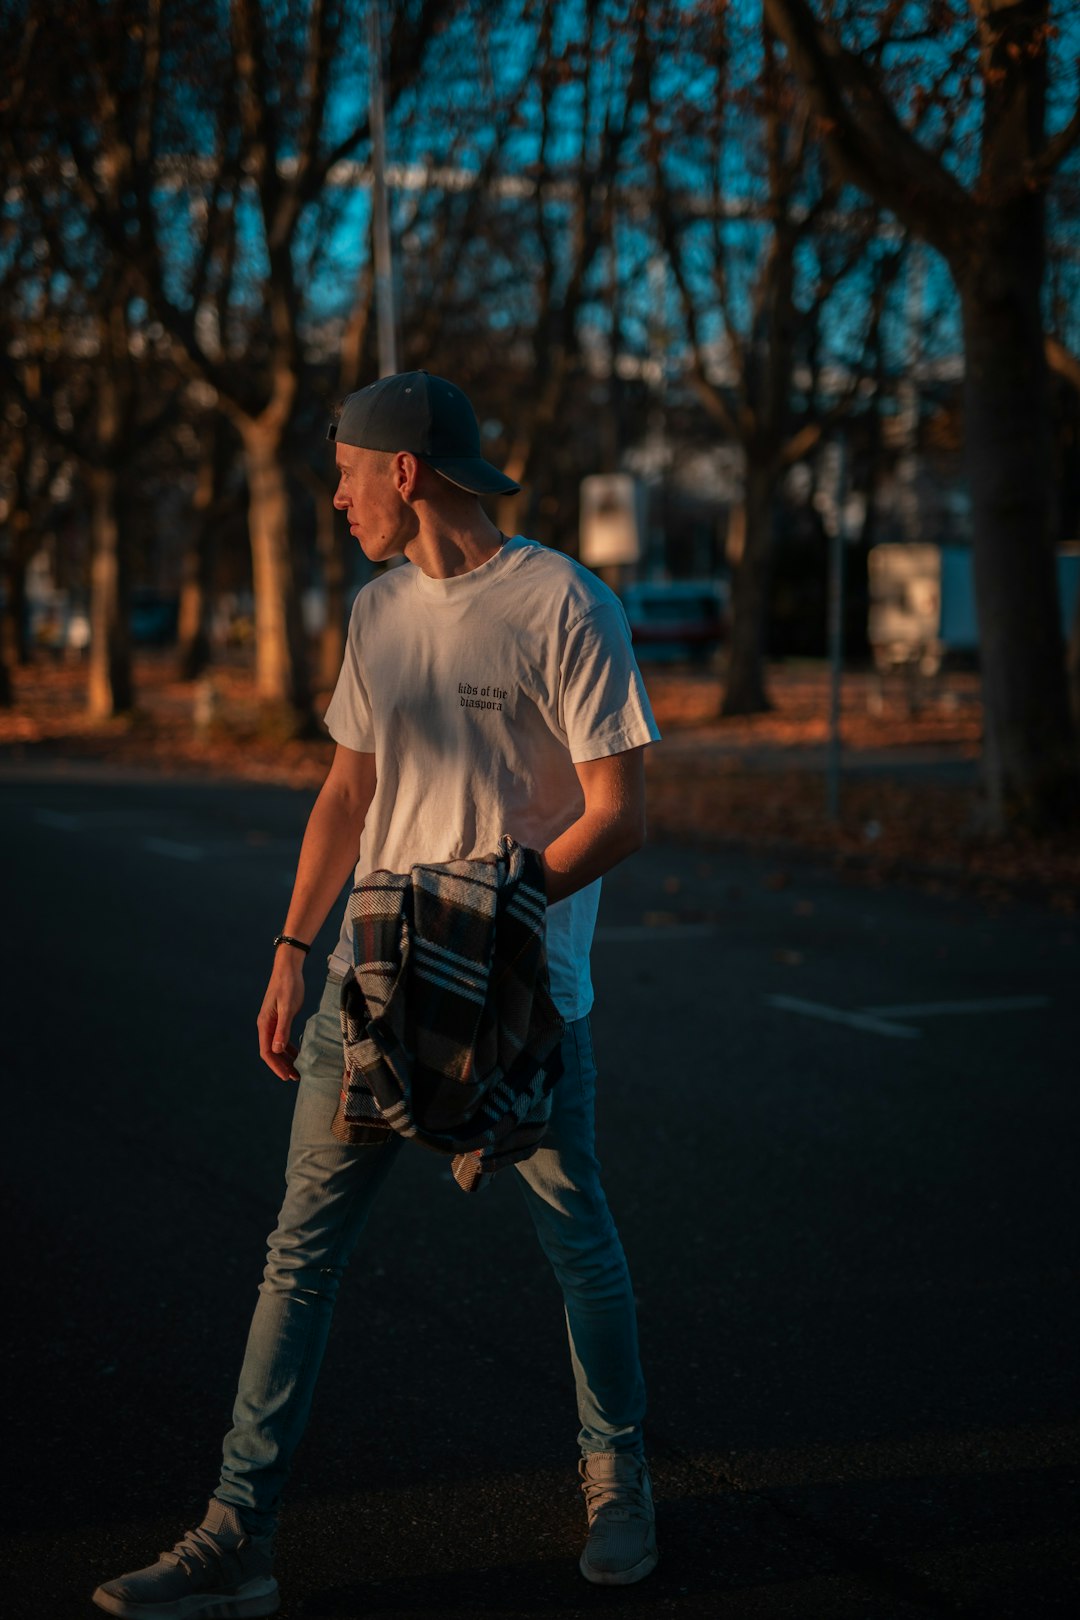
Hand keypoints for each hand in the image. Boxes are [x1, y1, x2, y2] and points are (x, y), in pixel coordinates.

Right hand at [257, 962, 303, 1081]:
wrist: (288, 968)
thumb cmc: (288, 986)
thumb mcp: (287, 1008)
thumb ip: (282, 1029)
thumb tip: (277, 1050)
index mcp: (264, 1024)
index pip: (267, 1052)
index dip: (276, 1066)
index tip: (286, 1077)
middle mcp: (266, 1025)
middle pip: (271, 1052)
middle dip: (281, 1066)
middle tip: (294, 1078)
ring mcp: (272, 1022)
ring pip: (276, 1046)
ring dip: (285, 1059)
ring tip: (296, 1071)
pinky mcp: (280, 1018)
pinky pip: (281, 1038)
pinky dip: (288, 1048)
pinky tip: (297, 1054)